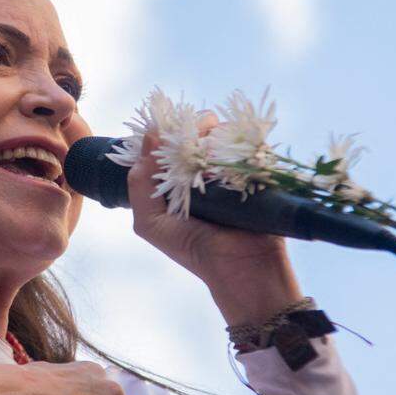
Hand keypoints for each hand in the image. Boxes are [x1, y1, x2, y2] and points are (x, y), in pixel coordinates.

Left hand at [126, 112, 302, 324]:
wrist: (241, 269)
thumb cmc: (193, 250)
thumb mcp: (151, 223)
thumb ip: (139, 184)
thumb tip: (149, 136)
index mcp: (175, 182)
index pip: (166, 145)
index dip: (164, 132)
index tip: (165, 126)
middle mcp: (202, 173)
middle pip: (195, 133)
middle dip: (193, 127)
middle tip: (196, 131)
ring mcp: (230, 170)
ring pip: (222, 134)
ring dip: (215, 132)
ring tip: (212, 144)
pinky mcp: (256, 170)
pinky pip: (249, 143)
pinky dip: (241, 138)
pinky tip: (232, 147)